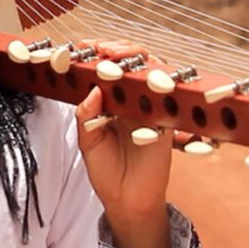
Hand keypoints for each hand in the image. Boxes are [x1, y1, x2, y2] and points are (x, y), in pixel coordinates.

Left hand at [73, 39, 172, 247]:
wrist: (127, 201)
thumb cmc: (106, 172)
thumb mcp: (87, 143)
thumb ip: (86, 117)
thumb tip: (92, 91)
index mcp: (110, 102)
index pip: (106, 69)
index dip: (96, 54)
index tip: (82, 46)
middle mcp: (131, 100)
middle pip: (131, 62)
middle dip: (117, 48)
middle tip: (102, 49)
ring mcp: (150, 107)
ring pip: (151, 70)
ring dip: (135, 57)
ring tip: (115, 56)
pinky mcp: (167, 120)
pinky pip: (166, 94)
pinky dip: (156, 81)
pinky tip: (140, 77)